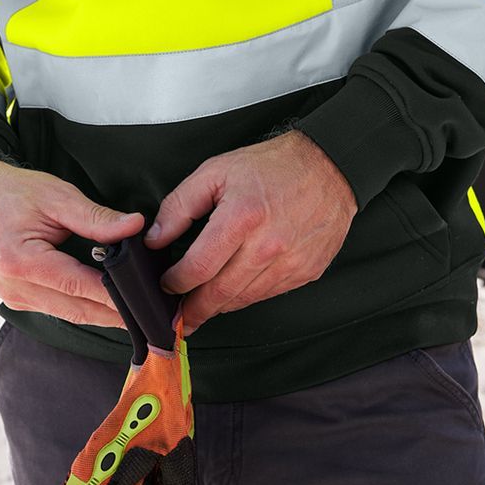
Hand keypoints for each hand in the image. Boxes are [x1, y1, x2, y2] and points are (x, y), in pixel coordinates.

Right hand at [0, 160, 143, 328]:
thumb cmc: (15, 191)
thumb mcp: (57, 196)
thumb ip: (96, 217)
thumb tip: (135, 226)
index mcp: (21, 261)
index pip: (79, 286)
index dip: (115, 297)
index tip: (145, 302)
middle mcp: (15, 287)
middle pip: (76, 310)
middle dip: (114, 314)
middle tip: (150, 316)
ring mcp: (13, 297)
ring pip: (68, 315)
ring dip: (101, 314)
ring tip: (136, 312)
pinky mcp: (16, 298)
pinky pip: (57, 309)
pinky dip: (82, 307)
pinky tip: (107, 304)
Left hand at [144, 132, 357, 333]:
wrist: (329, 167)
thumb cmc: (271, 166)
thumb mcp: (215, 171)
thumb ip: (179, 206)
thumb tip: (156, 238)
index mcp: (242, 217)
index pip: (199, 267)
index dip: (176, 283)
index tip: (166, 285)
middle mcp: (269, 245)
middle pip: (220, 294)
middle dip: (194, 310)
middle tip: (177, 317)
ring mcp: (291, 263)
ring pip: (244, 300)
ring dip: (219, 307)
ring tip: (201, 307)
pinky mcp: (306, 272)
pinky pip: (267, 294)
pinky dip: (246, 296)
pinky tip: (234, 291)